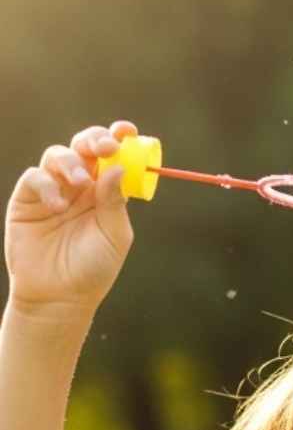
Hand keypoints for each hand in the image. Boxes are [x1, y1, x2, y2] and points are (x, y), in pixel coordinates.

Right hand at [5, 121, 136, 313]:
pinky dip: (47, 184)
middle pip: (84, 146)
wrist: (59, 297)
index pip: (112, 157)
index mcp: (105, 192)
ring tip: (80, 183)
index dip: (118, 138)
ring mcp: (53, 190)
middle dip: (94, 139)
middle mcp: (79, 186)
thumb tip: (118, 168)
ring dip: (71, 162)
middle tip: (104, 148)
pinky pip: (35, 177)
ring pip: (58, 155)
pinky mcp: (28, 199)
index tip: (127, 131)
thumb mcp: (113, 237)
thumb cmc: (92, 270)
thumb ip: (115, 203)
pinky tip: (57, 206)